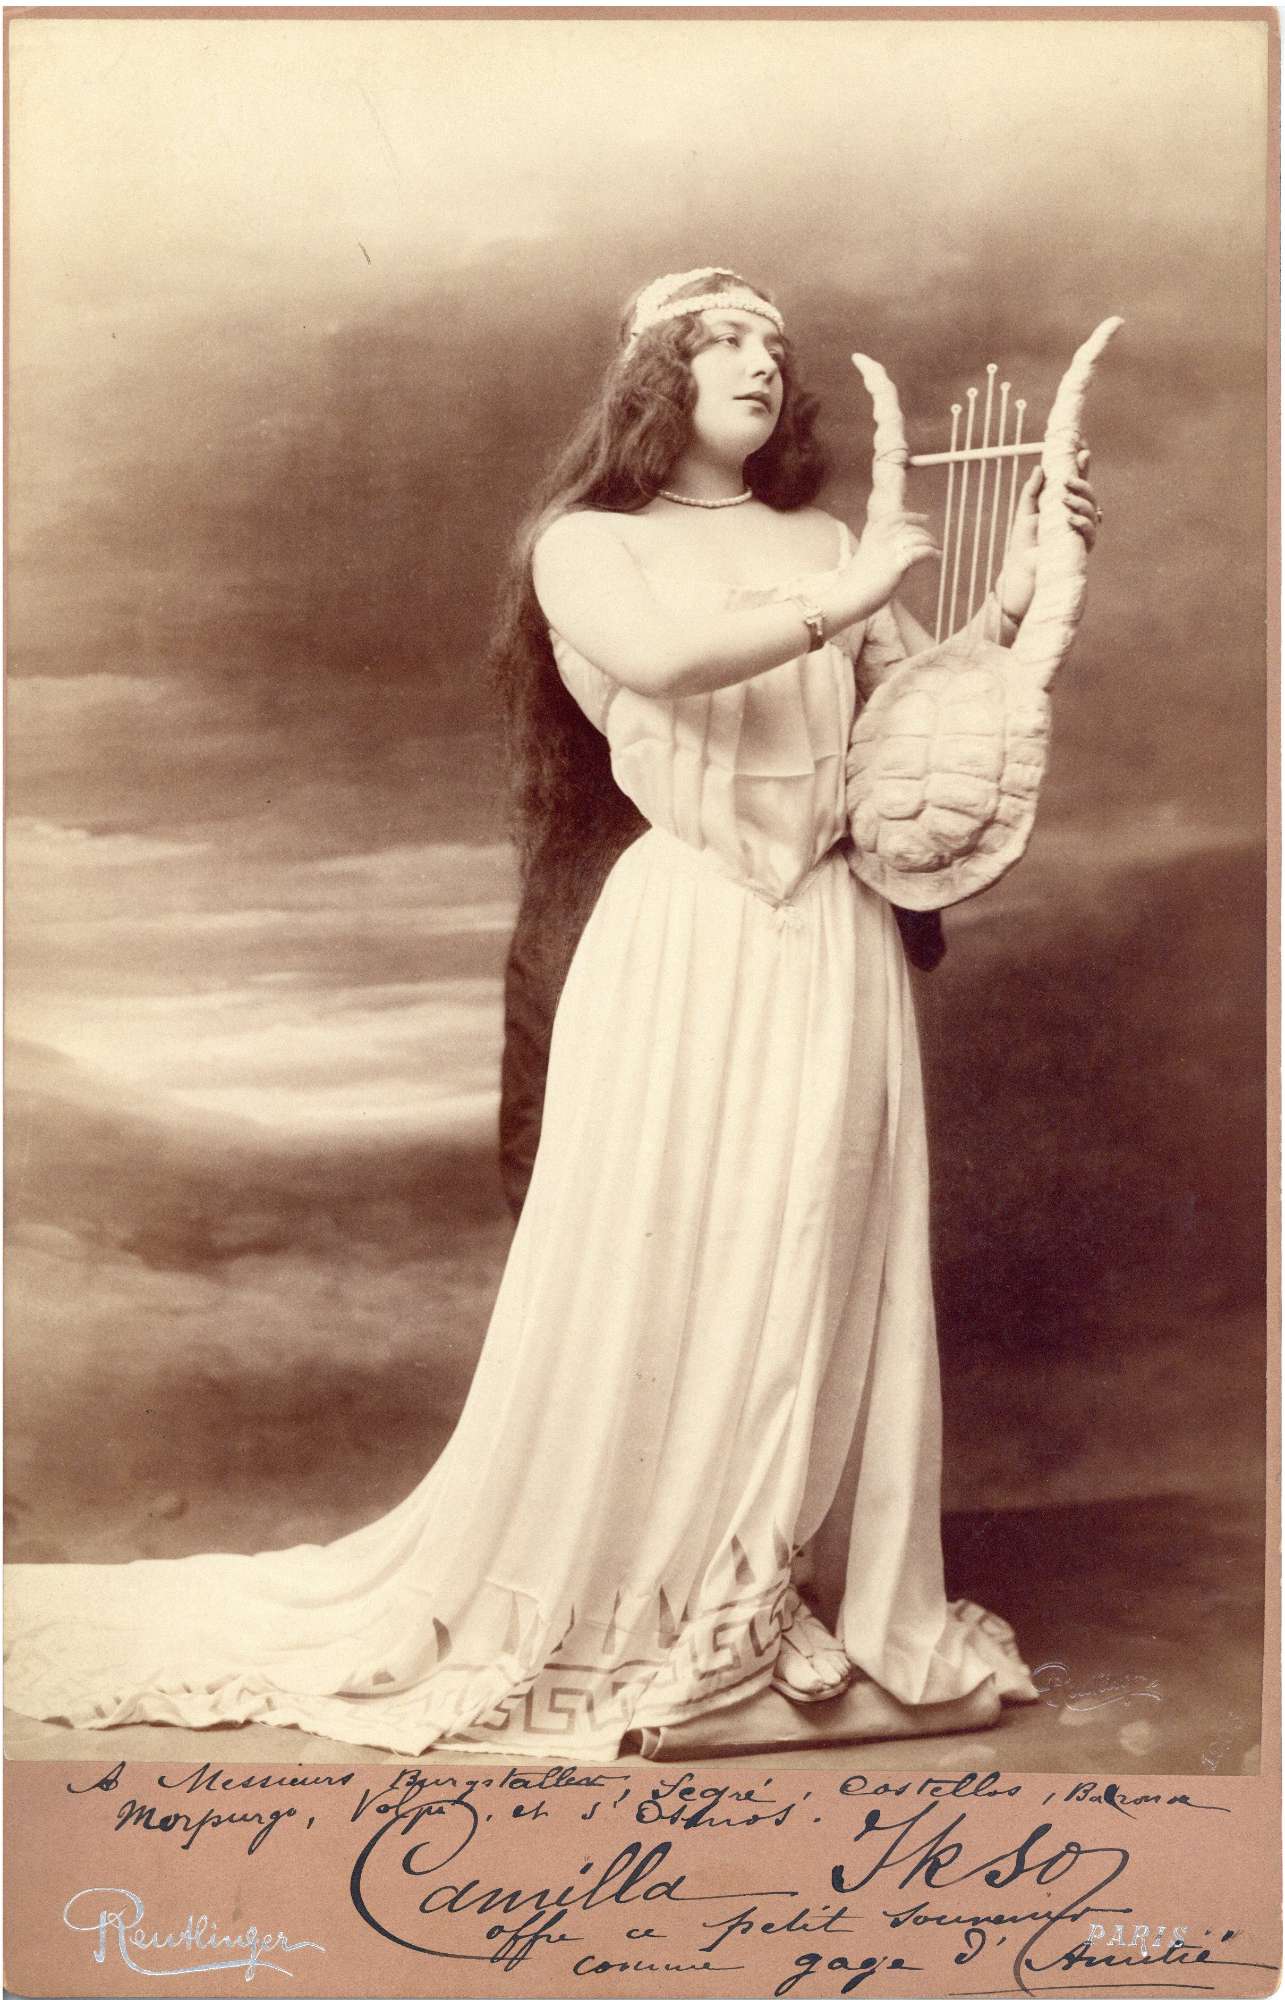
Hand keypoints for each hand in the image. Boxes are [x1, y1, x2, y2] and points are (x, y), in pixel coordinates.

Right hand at [847, 510, 939, 611]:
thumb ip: (881, 553)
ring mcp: (889, 549)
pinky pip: (921, 551)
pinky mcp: (897, 563)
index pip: (895, 517)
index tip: (925, 518)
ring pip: (918, 537)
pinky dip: (932, 553)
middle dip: (925, 533)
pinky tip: (937, 557)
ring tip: (938, 551)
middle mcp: (881, 538)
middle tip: (935, 542)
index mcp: (871, 535)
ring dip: (931, 543)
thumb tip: (900, 557)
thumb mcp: (865, 560)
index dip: (912, 516)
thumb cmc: (854, 585)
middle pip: (910, 527)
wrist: (847, 597)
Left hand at [997, 447, 1099, 623]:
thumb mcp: (1025, 512)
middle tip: (1067, 481)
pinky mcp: (1080, 549)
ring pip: (1094, 511)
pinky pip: (1090, 533)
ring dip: (1082, 502)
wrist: (1020, 573)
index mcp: (1063, 506)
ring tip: (1065, 499)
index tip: (1083, 449)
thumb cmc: (1023, 544)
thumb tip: (1040, 468)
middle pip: (1090, 495)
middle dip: (1083, 484)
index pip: (1077, 483)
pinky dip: (1082, 523)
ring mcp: (1080, 533)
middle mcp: (1076, 518)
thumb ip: (1032, 491)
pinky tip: (1070, 519)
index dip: (1083, 466)